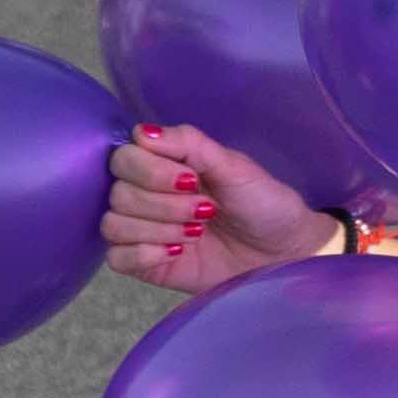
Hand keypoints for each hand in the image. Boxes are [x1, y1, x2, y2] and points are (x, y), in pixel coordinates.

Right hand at [104, 122, 340, 297]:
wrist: (284, 252)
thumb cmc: (264, 203)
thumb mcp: (234, 167)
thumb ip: (190, 144)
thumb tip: (142, 132)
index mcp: (165, 165)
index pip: (123, 158)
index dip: (150, 170)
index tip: (191, 179)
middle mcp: (149, 194)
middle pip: (118, 193)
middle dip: (164, 204)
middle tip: (206, 211)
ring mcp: (146, 231)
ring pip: (113, 225)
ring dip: (157, 229)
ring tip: (197, 233)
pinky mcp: (148, 265)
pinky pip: (116, 258)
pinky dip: (143, 255)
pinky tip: (177, 253)